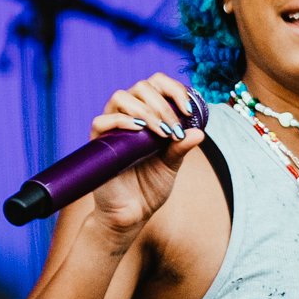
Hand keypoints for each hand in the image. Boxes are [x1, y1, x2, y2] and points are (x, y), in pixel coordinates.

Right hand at [85, 72, 202, 236]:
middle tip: (173, 128)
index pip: (157, 85)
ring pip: (120, 97)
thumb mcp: (172, 165)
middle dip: (163, 104)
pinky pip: (102, 121)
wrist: (132, 213)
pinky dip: (121, 121)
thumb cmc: (150, 187)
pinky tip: (138, 130)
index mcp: (148, 115)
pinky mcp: (98, 143)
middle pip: (140, 86)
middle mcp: (128, 116)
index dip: (174, 89)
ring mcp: (111, 128)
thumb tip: (200, 132)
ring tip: (161, 132)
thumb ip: (182, 146)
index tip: (189, 109)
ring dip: (145, 110)